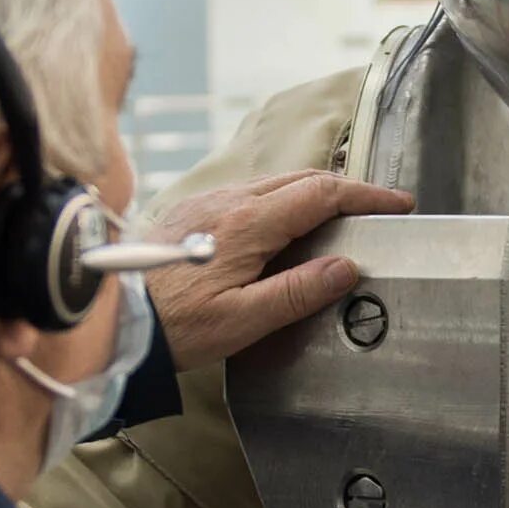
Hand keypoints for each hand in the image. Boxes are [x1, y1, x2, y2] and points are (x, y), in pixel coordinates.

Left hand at [140, 171, 415, 370]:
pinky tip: (287, 225)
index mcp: (247, 224)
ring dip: (315, 192)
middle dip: (347, 189)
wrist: (111, 319)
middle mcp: (227, 201)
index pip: (321, 194)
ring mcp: (207, 203)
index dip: (365, 196)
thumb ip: (297, 292)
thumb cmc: (173, 328)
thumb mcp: (242, 321)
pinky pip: (249, 193)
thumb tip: (346, 269)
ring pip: (275, 183)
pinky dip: (283, 199)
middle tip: (379, 208)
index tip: (397, 203)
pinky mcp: (192, 213)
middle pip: (302, 180)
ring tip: (342, 216)